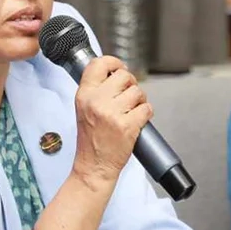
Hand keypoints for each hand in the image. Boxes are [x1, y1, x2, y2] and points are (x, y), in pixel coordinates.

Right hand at [71, 56, 151, 185]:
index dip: (114, 62)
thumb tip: (115, 72)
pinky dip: (146, 113)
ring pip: (138, 92)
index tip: (120, 67)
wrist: (93, 166)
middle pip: (124, 75)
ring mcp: (112, 114)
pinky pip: (146, 108)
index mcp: (84, 95)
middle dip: (131, 84)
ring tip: (132, 110)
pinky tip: (138, 120)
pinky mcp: (127, 126)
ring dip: (140, 100)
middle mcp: (97, 102)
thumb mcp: (84, 108)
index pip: (99, 63)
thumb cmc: (91, 140)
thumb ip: (96, 90)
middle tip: (128, 95)